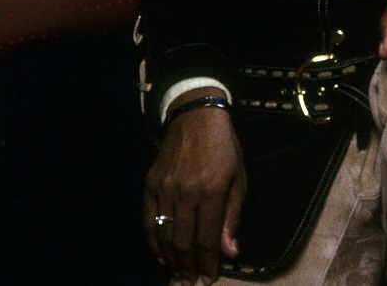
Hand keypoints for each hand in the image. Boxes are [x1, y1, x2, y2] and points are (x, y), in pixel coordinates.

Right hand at [143, 95, 244, 285]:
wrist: (196, 116)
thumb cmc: (224, 148)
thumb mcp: (238, 179)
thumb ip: (232, 217)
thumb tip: (230, 252)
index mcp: (211, 190)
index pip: (207, 239)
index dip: (208, 263)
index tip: (209, 279)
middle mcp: (185, 192)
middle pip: (183, 242)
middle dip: (188, 267)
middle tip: (192, 280)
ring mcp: (165, 188)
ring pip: (164, 235)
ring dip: (171, 259)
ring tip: (178, 272)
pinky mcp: (150, 183)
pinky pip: (148, 220)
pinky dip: (153, 242)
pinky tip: (161, 254)